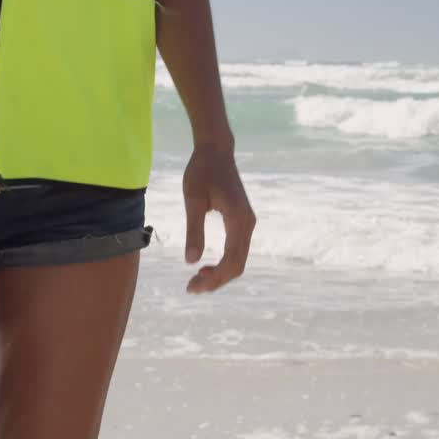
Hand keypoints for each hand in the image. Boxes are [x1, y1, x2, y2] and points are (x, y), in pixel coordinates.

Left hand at [182, 146, 255, 293]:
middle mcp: (247, 223)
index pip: (231, 260)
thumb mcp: (193, 200)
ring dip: (220, 274)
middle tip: (191, 288)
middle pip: (238, 264)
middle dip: (216, 281)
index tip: (192, 285)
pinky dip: (224, 263)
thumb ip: (193, 230)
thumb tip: (191, 261)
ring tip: (196, 281)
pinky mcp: (242, 221)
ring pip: (239, 259)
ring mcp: (247, 223)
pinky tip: (206, 267)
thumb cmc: (201, 171)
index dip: (214, 278)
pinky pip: (237, 250)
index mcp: (238, 219)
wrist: (216, 150)